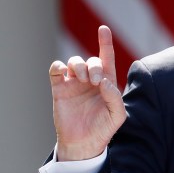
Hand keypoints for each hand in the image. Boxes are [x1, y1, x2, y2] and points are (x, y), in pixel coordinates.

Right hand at [49, 26, 126, 160]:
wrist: (82, 144)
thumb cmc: (103, 129)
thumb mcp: (117, 115)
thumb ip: (115, 97)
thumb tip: (105, 82)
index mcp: (106, 83)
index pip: (106, 58)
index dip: (105, 43)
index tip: (103, 28)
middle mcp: (90, 80)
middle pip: (90, 60)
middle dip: (93, 65)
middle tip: (94, 81)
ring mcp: (73, 83)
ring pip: (73, 62)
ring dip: (78, 65)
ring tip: (82, 79)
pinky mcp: (59, 89)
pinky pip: (55, 70)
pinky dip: (58, 67)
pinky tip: (63, 73)